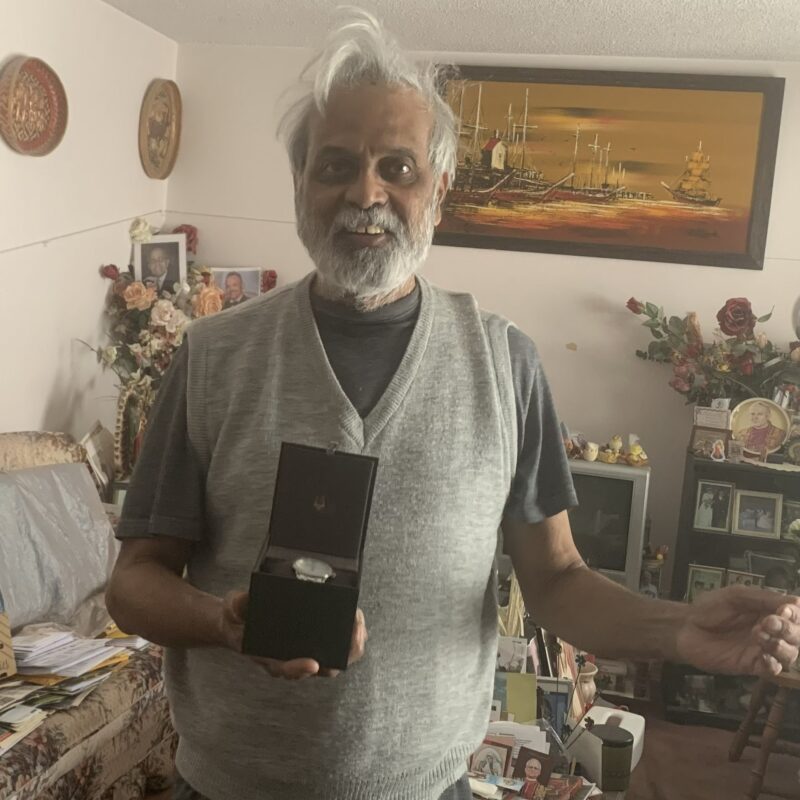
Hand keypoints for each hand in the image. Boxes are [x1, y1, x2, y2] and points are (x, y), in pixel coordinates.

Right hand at [219, 590, 366, 678]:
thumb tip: (242, 600)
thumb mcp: (231, 609)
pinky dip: (350, 637)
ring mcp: (304, 655)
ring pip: (335, 661)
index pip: (287, 669)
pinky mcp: (314, 645)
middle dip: (342, 654)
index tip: (312, 663)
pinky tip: (355, 620)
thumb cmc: (237, 619)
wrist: (238, 623)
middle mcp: (290, 660)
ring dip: (351, 646)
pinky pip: (337, 648)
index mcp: (269, 657)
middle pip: (322, 669)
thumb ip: (235, 605)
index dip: (299, 669)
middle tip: (353, 631)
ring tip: (358, 621)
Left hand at [676, 586, 799, 676]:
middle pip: (797, 636)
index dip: (796, 614)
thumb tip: (795, 602)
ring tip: (759, 636)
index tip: (784, 611)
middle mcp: (771, 631)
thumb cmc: (709, 607)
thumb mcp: (736, 596)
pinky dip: (773, 664)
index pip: (796, 615)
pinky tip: (763, 656)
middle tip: (768, 623)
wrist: (685, 626)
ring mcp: (762, 649)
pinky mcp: (751, 665)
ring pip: (790, 654)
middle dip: (789, 629)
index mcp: (769, 611)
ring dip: (781, 646)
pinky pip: (772, 670)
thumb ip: (763, 598)